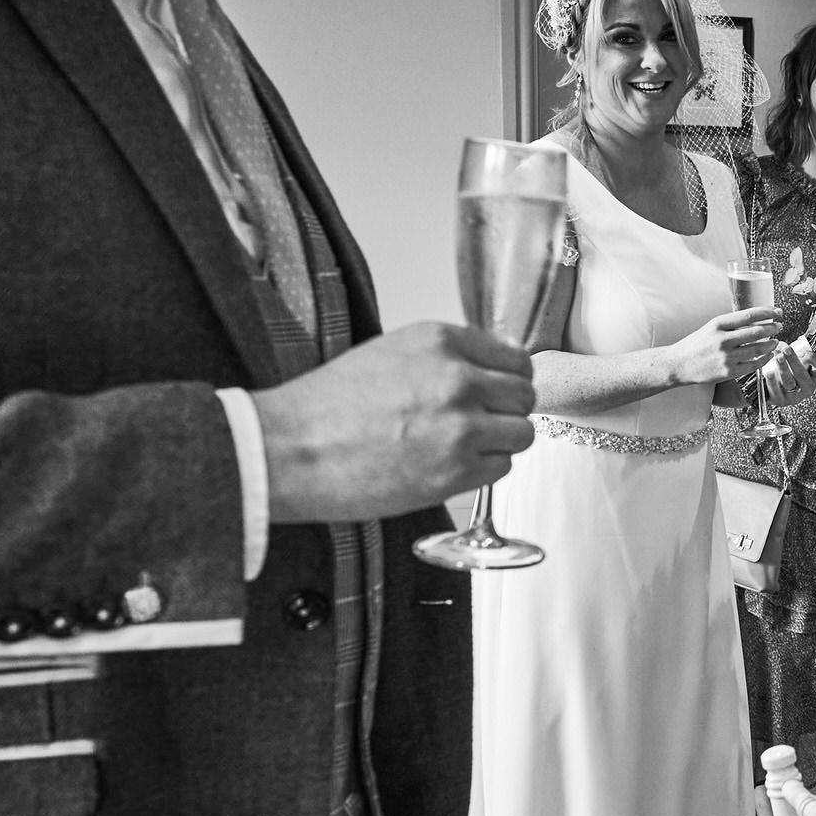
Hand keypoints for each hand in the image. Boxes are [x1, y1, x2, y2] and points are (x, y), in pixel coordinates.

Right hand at [254, 322, 535, 522]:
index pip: (515, 358)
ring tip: (461, 446)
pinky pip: (501, 468)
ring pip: (521, 434)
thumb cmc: (328, 406)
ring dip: (499, 442)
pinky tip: (448, 465)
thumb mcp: (391, 353)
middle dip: (506, 410)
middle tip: (479, 422)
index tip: (498, 391)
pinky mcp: (456, 472)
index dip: (507, 379)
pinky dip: (483, 470)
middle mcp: (458, 380)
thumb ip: (446, 358)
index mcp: (441, 342)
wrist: (290, 450)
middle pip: (524, 395)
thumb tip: (489, 369)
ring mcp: (461, 427)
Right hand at [667, 307, 782, 385]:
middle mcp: (722, 340)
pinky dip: (764, 359)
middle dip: (772, 328)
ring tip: (775, 340)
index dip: (767, 312)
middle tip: (779, 326)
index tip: (777, 311)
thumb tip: (756, 319)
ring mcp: (726, 357)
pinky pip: (753, 365)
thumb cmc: (696, 344)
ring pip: (758, 349)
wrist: (678, 365)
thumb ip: (731, 324)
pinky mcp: (728, 372)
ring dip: (770, 344)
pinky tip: (768, 355)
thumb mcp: (711, 327)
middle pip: (756, 332)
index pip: (748, 315)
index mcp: (717, 325)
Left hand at [759, 340, 815, 407]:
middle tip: (786, 350)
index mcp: (814, 376)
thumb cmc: (788, 370)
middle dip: (793, 361)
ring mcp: (794, 396)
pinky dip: (772, 382)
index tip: (802, 351)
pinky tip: (768, 373)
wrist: (774, 387)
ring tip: (777, 358)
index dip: (812, 358)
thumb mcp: (796, 360)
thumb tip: (787, 343)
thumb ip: (797, 351)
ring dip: (783, 369)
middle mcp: (807, 388)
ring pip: (789, 382)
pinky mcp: (780, 401)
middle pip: (802, 374)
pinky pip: (776, 392)